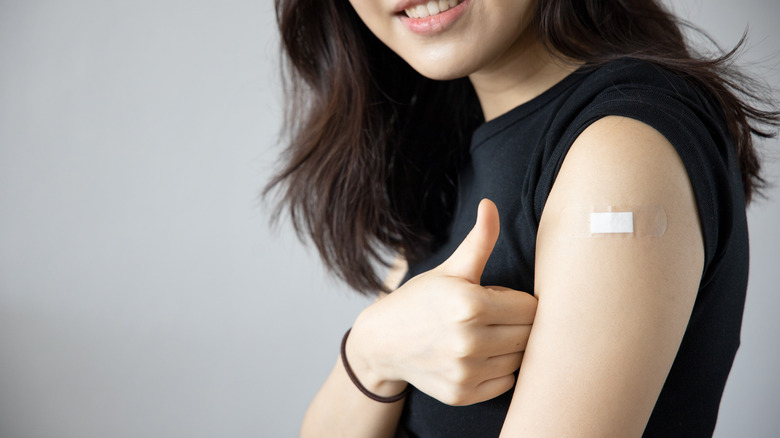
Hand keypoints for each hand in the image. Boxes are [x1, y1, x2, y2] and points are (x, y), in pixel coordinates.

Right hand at [346, 199, 537, 405]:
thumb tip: (490, 205)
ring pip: (520, 360)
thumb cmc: (419, 301)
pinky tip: (477, 356)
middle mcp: (469, 342)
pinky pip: (506, 382)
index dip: (518, 301)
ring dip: (509, 348)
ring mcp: (466, 372)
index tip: (498, 299)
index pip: (532, 308)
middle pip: (529, 335)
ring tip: (483, 336)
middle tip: (491, 317)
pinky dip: (499, 370)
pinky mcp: (463, 394)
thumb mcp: (450, 269)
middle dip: (516, 323)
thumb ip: (479, 241)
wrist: (381, 343)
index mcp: (470, 305)